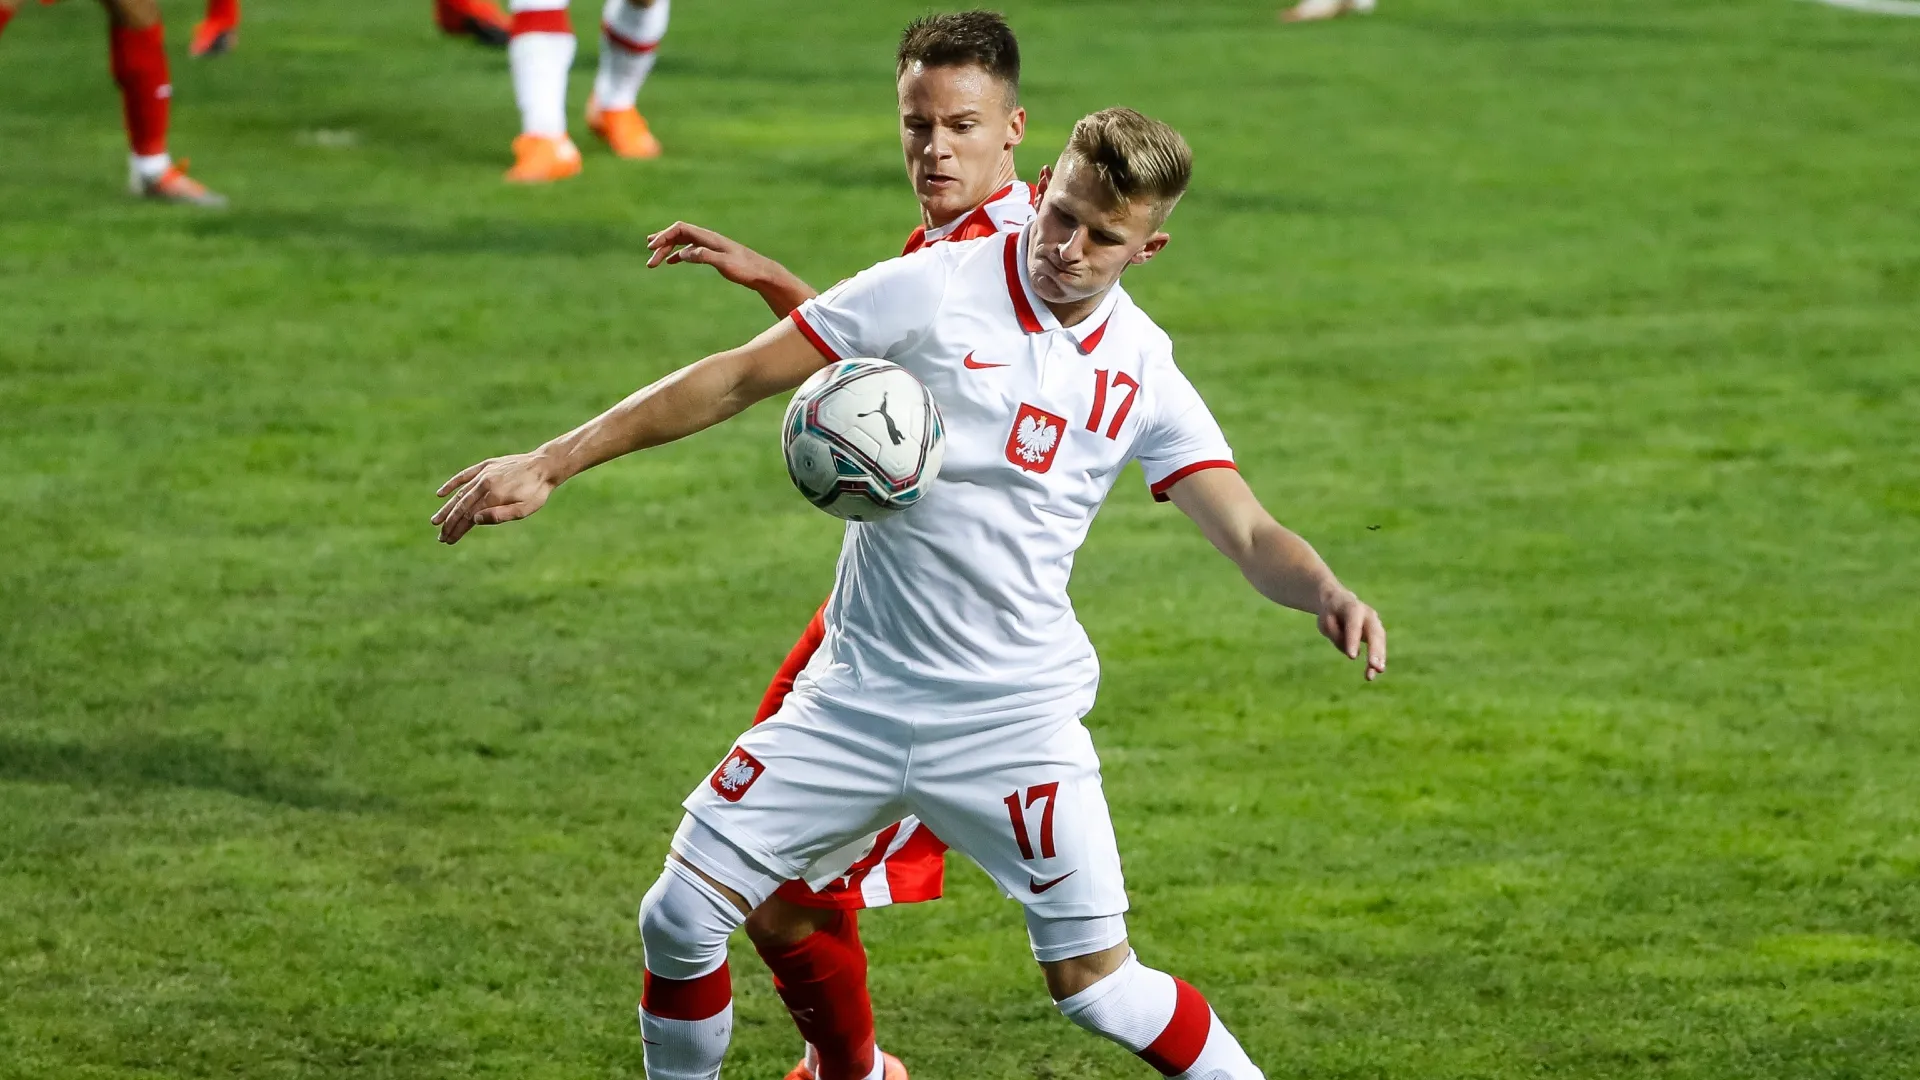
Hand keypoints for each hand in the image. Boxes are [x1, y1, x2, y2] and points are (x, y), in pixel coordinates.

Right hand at [430, 452, 561, 544]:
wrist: (545, 465)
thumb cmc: (537, 492)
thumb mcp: (524, 509)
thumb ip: (500, 515)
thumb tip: (474, 520)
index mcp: (493, 496)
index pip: (468, 517)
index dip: (457, 529)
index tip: (448, 540)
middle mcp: (484, 483)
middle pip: (461, 507)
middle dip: (449, 523)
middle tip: (441, 537)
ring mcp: (484, 473)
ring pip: (460, 493)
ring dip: (448, 508)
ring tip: (436, 521)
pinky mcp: (486, 466)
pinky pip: (464, 475)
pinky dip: (452, 484)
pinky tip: (440, 494)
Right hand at [645, 221, 778, 288]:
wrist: (762, 273)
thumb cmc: (745, 269)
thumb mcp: (724, 264)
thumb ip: (704, 256)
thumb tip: (683, 254)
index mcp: (708, 238)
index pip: (680, 229)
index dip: (663, 236)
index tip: (651, 248)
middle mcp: (707, 238)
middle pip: (678, 235)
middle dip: (661, 246)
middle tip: (649, 263)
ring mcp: (709, 245)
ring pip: (682, 243)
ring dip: (667, 250)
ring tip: (653, 261)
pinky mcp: (712, 254)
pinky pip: (689, 250)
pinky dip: (677, 254)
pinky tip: (670, 262)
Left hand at [1316, 586, 1386, 680]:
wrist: (1340, 602)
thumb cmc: (1331, 614)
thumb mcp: (1325, 622)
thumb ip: (1336, 635)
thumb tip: (1354, 653)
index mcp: (1352, 607)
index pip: (1353, 625)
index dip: (1353, 640)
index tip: (1352, 657)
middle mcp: (1368, 614)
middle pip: (1374, 633)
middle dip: (1375, 650)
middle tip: (1374, 666)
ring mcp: (1376, 623)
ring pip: (1380, 641)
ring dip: (1380, 657)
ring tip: (1377, 671)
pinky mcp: (1377, 633)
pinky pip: (1379, 647)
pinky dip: (1377, 660)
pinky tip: (1373, 673)